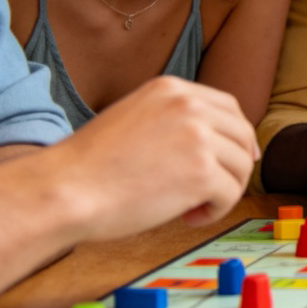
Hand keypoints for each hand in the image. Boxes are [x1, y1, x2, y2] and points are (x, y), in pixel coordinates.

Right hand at [53, 75, 258, 239]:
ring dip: (223, 191)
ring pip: (239, 166)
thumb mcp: (135, 117)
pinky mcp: (201, 171)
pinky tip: (189, 217)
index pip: (227, 106)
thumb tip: (214, 141)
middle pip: (241, 134)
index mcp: (172, 89)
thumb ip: (172, 120)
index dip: (238, 133)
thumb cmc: (90, 166)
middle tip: (221, 189)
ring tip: (192, 207)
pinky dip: (217, 211)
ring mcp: (197, 137)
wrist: (65, 190)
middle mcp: (189, 105)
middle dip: (238, 164)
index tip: (241, 156)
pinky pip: (231, 193)